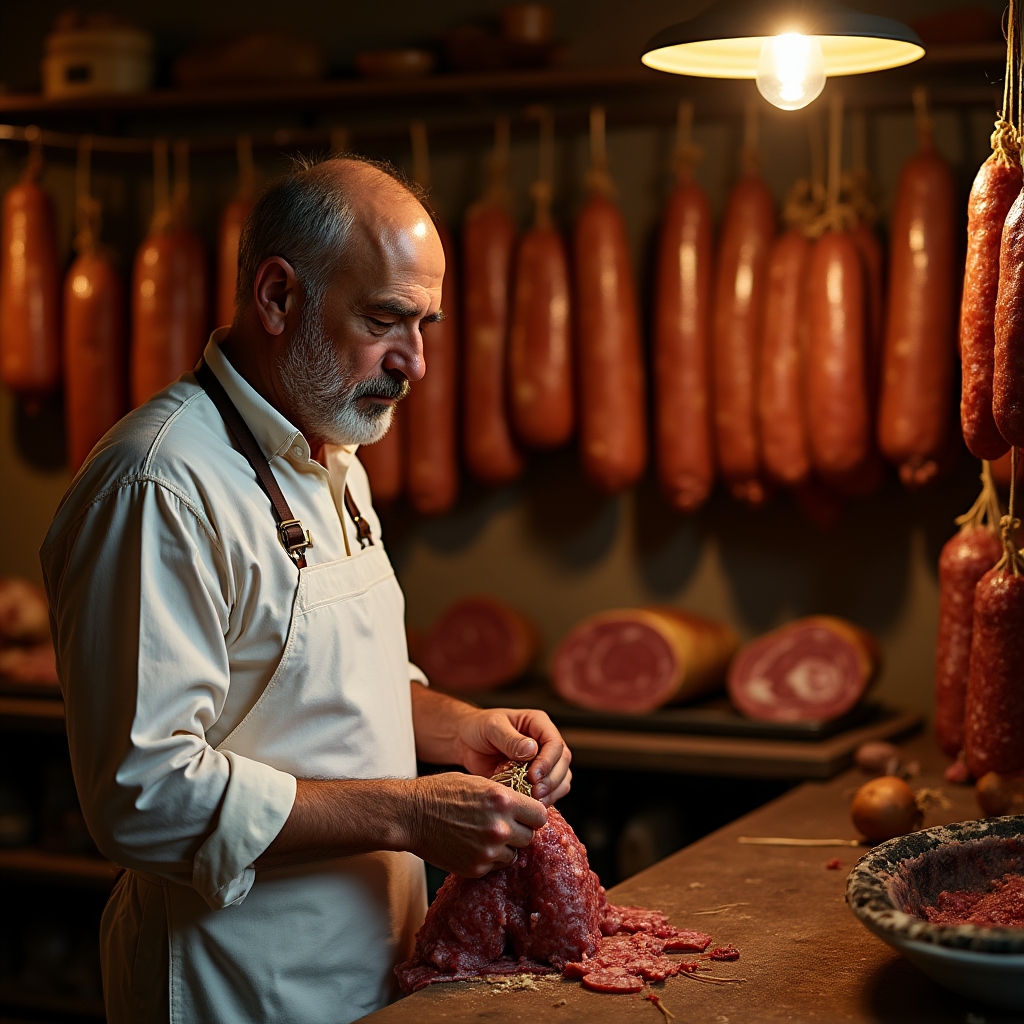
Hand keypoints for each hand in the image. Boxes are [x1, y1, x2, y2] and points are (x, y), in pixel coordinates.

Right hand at [407, 771, 547, 876]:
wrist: (411, 815)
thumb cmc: (442, 792)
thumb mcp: (479, 783)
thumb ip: (505, 797)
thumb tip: (526, 807)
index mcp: (503, 800)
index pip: (540, 815)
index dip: (533, 815)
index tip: (525, 814)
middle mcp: (500, 827)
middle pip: (529, 837)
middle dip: (520, 831)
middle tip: (503, 825)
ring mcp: (488, 850)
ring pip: (514, 854)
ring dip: (505, 847)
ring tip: (485, 835)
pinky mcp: (476, 868)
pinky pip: (496, 866)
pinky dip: (489, 858)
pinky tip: (473, 845)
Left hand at [453, 707, 571, 806]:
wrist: (467, 742)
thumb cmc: (479, 728)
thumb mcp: (491, 727)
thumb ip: (510, 738)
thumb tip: (532, 749)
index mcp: (539, 724)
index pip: (555, 743)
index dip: (548, 761)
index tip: (533, 776)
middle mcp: (545, 743)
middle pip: (562, 763)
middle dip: (551, 780)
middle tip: (534, 793)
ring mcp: (543, 762)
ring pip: (561, 779)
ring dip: (551, 792)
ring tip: (533, 801)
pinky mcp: (536, 779)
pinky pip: (550, 792)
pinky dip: (545, 800)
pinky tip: (530, 804)